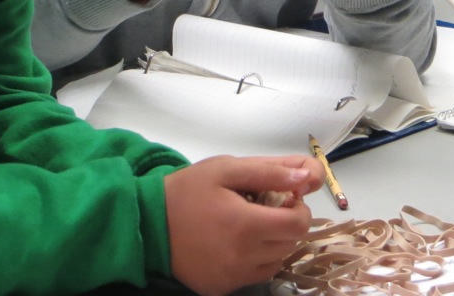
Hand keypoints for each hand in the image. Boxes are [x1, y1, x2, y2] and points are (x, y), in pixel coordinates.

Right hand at [164, 155, 321, 295]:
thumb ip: (270, 172)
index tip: (284, 199)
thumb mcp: (227, 169)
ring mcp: (231, 276)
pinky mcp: (220, 288)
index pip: (298, 225)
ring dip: (274, 243)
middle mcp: (242, 257)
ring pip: (275, 262)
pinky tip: (238, 243)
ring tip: (251, 225)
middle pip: (290, 244)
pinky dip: (256, 260)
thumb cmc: (187, 190)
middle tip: (266, 208)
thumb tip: (306, 176)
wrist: (146, 223)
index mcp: (246, 225)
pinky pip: (254, 276)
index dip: (299, 209)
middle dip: (287, 224)